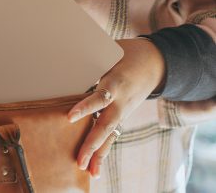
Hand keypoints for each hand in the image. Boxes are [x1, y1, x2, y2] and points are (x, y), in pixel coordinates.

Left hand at [67, 38, 165, 177]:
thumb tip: (62, 53)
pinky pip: (112, 135)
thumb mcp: (111, 51)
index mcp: (116, 82)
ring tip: (87, 170)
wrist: (157, 63)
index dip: (85, 107)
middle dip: (91, 143)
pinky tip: (95, 168)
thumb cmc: (128, 53)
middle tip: (79, 160)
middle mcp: (121, 101)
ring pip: (110, 134)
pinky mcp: (122, 116)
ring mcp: (123, 110)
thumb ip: (90, 57)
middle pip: (105, 125)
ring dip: (98, 153)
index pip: (100, 97)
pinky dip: (104, 151)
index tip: (69, 117)